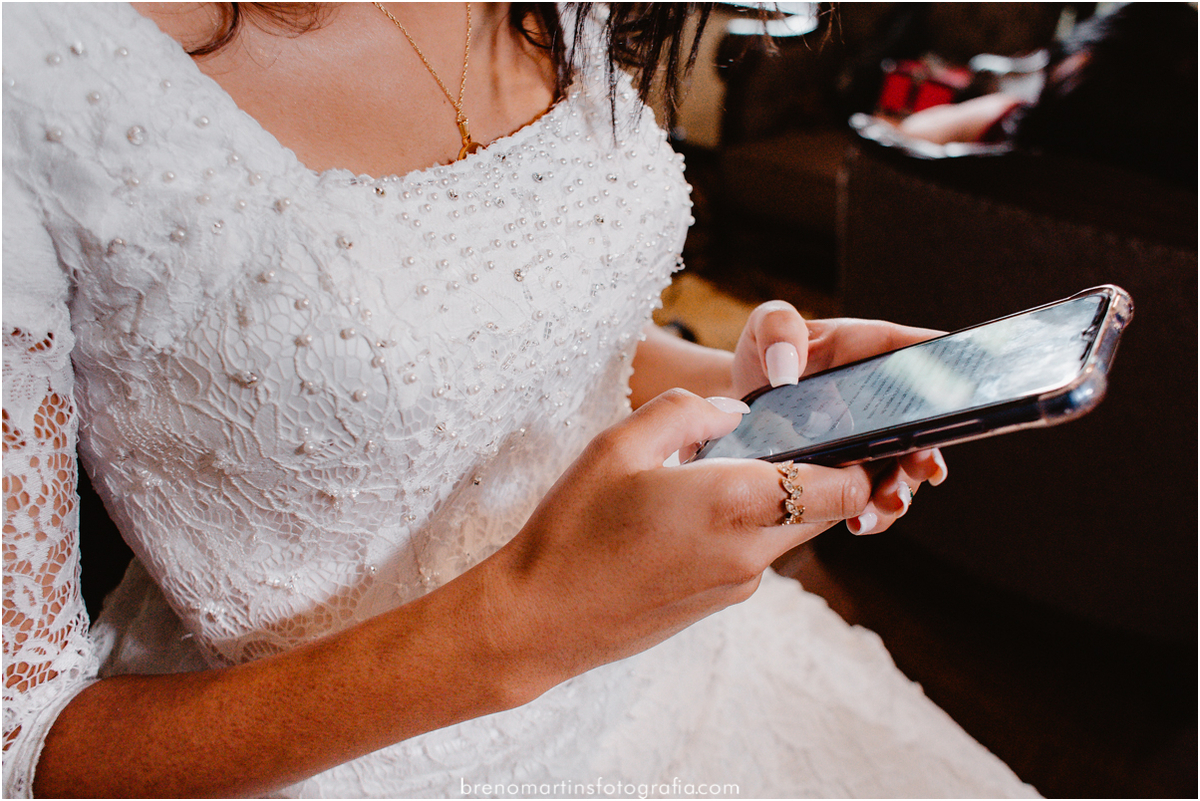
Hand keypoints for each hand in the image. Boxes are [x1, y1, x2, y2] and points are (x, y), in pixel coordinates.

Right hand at [480, 389, 873, 691]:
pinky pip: (753, 553)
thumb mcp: (618, 445)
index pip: (845, 487)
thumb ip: (686, 411)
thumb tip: (734, 412)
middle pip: (827, 509)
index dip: (858, 458)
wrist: (540, 620)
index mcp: (735, 504)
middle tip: (773, 436)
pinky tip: (685, 512)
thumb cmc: (573, 529)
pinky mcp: (719, 603)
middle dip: (817, 472)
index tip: (839, 428)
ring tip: (711, 470)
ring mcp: (738, 585)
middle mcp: (750, 552)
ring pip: (787, 530)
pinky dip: (741, 526)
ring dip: (772, 498)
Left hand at [729, 305, 950, 535]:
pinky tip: (857, 522)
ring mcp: (875, 440)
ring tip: (886, 502)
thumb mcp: (767, 326)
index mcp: (875, 352)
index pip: (925, 355)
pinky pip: (872, 498)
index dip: (953, 372)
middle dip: (930, 448)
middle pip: (926, 424)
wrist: (741, 402)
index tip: (965, 395)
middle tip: (922, 466)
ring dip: (902, 489)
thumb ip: (779, 327)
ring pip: (905, 469)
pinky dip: (871, 513)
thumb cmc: (765, 354)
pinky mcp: (854, 474)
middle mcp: (885, 400)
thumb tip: (787, 370)